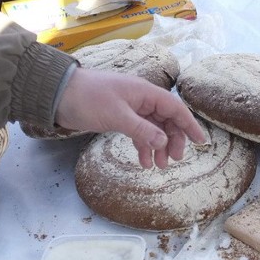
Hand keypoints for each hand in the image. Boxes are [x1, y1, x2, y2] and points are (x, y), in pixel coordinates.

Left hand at [54, 68, 205, 167]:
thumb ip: (142, 130)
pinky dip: (143, 146)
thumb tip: (164, 142)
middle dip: (172, 141)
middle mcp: (142, 99)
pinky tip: (143, 161)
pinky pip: (139, 132)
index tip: (201, 142)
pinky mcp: (120, 117)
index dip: (189, 125)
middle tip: (173, 160)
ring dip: (158, 147)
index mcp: (145, 93)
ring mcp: (131, 108)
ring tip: (159, 167)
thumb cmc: (89, 99)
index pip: (175, 108)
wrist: (59, 94)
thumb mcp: (117, 116)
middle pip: (167, 120)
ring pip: (153, 128)